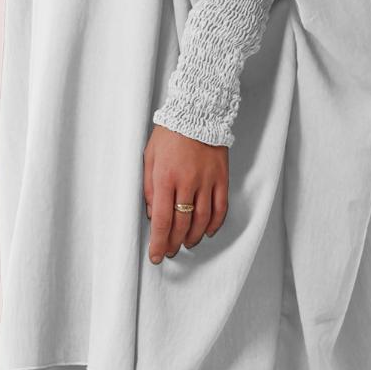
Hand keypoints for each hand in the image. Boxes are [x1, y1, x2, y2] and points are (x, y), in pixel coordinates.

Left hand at [143, 124, 228, 262]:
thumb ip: (149, 188)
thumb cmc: (169, 134)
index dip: (158, 242)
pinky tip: (207, 232)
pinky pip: (220, 208)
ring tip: (185, 244)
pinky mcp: (222, 178)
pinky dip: (214, 224)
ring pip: (202, 220)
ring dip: (192, 237)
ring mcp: (207, 181)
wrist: (197, 113)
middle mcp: (187, 182)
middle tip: (169, 252)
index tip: (156, 255)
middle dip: (174, 243)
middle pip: (182, 224)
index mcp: (165, 177)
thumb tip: (153, 214)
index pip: (162, 219)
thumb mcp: (149, 157)